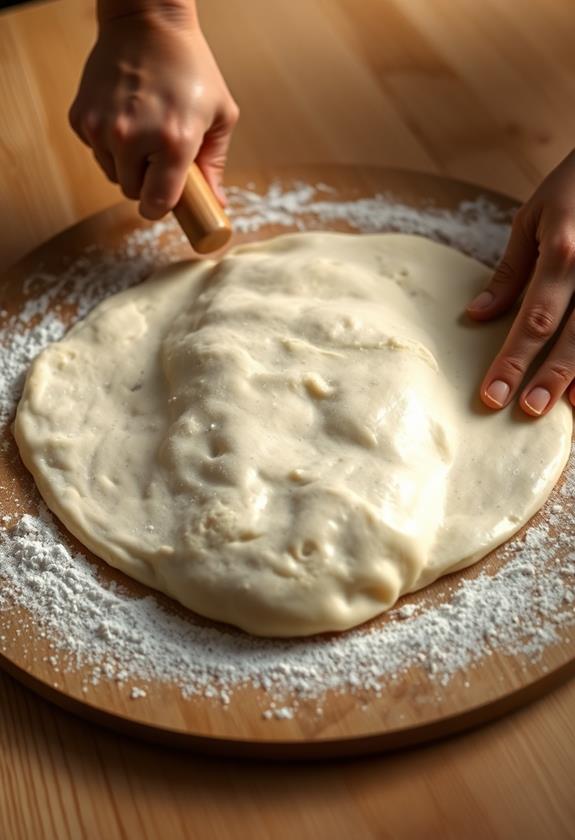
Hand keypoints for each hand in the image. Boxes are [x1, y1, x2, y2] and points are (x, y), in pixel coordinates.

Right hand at [69, 6, 238, 218]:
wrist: (147, 21)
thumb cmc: (191, 68)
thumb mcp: (220, 115)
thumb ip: (215, 165)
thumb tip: (215, 205)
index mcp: (173, 142)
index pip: (157, 204)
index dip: (161, 207)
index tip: (166, 201)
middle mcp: (133, 138)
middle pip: (132, 191)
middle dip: (147, 181)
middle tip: (161, 154)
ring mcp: (102, 128)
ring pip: (112, 174)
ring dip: (127, 164)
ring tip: (144, 130)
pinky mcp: (81, 118)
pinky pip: (96, 151)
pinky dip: (109, 144)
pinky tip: (125, 116)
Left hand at [467, 150, 574, 416]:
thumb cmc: (574, 185)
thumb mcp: (533, 219)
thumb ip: (510, 273)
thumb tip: (477, 317)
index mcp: (564, 254)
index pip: (533, 320)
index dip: (512, 361)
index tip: (492, 395)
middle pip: (573, 336)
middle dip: (549, 377)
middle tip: (527, 410)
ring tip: (566, 408)